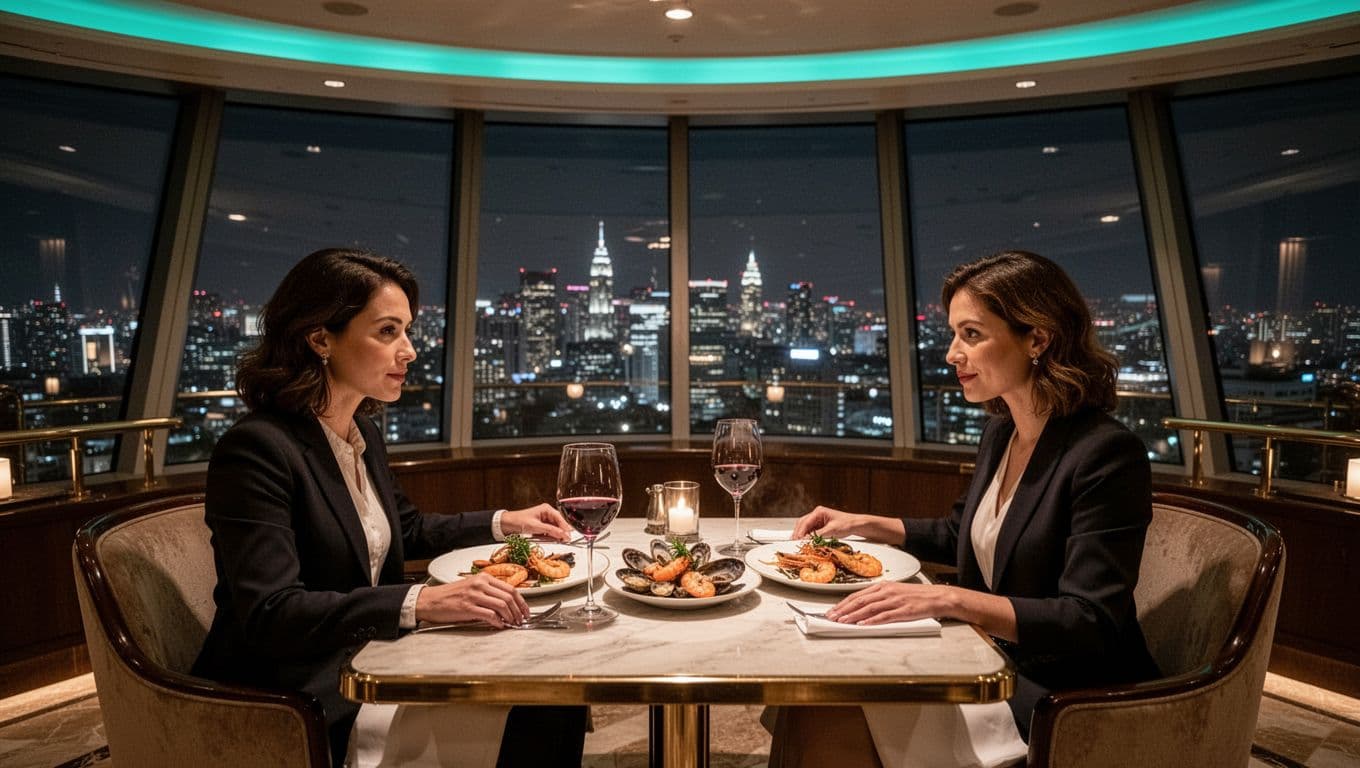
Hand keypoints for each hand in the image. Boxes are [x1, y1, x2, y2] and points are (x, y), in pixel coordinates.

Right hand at [415, 574, 529, 626]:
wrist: (430, 600)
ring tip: (512, 624)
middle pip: (509, 596)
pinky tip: (499, 625)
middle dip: (519, 610)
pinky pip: (490, 615)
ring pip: (502, 605)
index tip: (525, 611)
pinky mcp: (468, 607)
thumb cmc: (449, 596)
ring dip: (511, 617)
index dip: (522, 602)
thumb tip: (506, 607)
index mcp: (483, 578)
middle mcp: (480, 584)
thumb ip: (488, 594)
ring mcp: (474, 595)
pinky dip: (498, 622)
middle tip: (521, 620)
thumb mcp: (471, 588)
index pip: (511, 588)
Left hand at [501, 502, 573, 541]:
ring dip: (556, 535)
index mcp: (546, 509)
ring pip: (555, 528)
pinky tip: (551, 540)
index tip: (569, 536)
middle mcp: (547, 513)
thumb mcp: (536, 527)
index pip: (560, 518)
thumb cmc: (519, 521)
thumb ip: (551, 531)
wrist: (507, 524)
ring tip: (559, 541)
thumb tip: (563, 534)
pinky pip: (549, 531)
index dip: (565, 528)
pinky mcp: (541, 526)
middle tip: (566, 540)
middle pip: (559, 523)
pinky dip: (550, 536)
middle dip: (561, 532)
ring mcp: (544, 519)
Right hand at [792, 505, 862, 539]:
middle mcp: (817, 515)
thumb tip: (806, 540)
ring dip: (802, 535)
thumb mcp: (832, 530)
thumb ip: (818, 535)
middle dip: (798, 533)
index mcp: (819, 512)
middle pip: (802, 523)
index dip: (800, 532)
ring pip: (805, 527)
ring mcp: (817, 520)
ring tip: (799, 544)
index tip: (797, 540)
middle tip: (795, 543)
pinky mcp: (819, 526)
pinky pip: (810, 531)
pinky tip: (806, 542)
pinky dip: (807, 537)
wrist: (855, 525)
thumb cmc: (847, 524)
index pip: (805, 522)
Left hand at [825, 581, 951, 624]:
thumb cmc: (917, 596)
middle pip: (860, 601)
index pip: (858, 595)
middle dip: (843, 610)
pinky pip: (884, 616)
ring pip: (869, 608)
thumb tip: (861, 606)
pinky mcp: (903, 611)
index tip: (832, 610)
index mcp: (883, 586)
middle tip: (831, 617)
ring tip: (841, 622)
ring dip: (853, 616)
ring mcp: (895, 601)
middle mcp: (886, 592)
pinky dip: (871, 621)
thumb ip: (879, 597)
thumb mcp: (895, 591)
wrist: (938, 597)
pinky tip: (862, 624)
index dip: (843, 603)